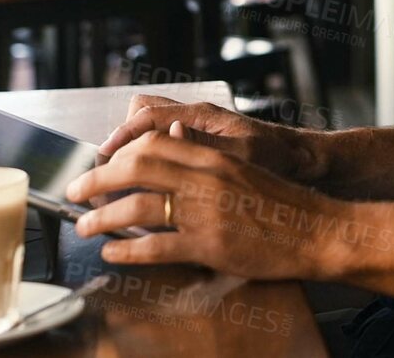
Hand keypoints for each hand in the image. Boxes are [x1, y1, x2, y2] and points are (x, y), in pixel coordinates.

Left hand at [68, 131, 367, 280]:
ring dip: (104, 218)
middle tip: (77, 193)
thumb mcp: (240, 168)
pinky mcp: (210, 245)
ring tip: (85, 227)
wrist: (316, 229)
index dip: (117, 156)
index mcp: (212, 156)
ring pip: (139, 207)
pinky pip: (157, 246)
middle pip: (136, 169)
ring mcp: (206, 212)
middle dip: (98, 180)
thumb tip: (168, 141)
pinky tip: (113, 253)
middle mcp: (206, 178)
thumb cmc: (281, 202)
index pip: (151, 145)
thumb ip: (203, 155)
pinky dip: (128, 250)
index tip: (100, 168)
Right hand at [100, 95, 316, 183]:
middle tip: (102, 175)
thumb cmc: (278, 158)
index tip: (101, 161)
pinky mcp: (200, 144)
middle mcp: (195, 117)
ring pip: (149, 128)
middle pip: (140, 116)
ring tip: (118, 182)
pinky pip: (163, 142)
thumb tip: (171, 131)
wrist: (303, 160)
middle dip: (118, 143)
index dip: (119, 139)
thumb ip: (207, 145)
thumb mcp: (246, 156)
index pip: (145, 117)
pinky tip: (145, 184)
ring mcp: (196, 129)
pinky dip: (148, 157)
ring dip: (132, 149)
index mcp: (202, 116)